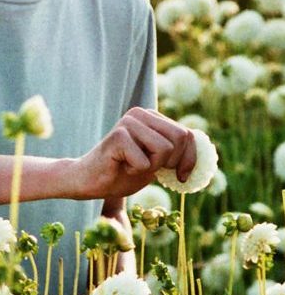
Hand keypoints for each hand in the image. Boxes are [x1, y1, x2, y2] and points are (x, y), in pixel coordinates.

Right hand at [70, 108, 196, 198]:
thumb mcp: (157, 163)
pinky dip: (135, 172)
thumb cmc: (123, 172)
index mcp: (151, 117)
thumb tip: (204, 150)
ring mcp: (128, 122)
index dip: (190, 160)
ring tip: (132, 165)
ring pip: (164, 150)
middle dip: (172, 162)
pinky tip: (121, 167)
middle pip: (180, 138)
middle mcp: (140, 113)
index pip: (187, 134)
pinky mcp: (118, 136)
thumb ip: (175, 153)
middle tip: (150, 169)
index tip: (181, 177)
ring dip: (151, 168)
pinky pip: (145, 162)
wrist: (89, 181)